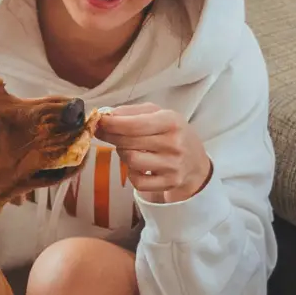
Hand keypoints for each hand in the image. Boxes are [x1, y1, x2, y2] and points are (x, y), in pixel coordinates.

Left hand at [95, 103, 211, 202]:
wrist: (195, 160)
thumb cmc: (172, 132)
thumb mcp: (159, 114)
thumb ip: (132, 112)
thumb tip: (107, 115)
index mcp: (171, 122)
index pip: (134, 124)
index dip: (112, 124)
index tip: (100, 122)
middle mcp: (174, 144)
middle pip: (128, 142)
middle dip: (112, 136)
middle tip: (106, 132)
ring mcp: (172, 166)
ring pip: (131, 161)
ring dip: (123, 154)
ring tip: (128, 148)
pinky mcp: (169, 183)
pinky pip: (137, 181)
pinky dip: (132, 173)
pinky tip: (138, 166)